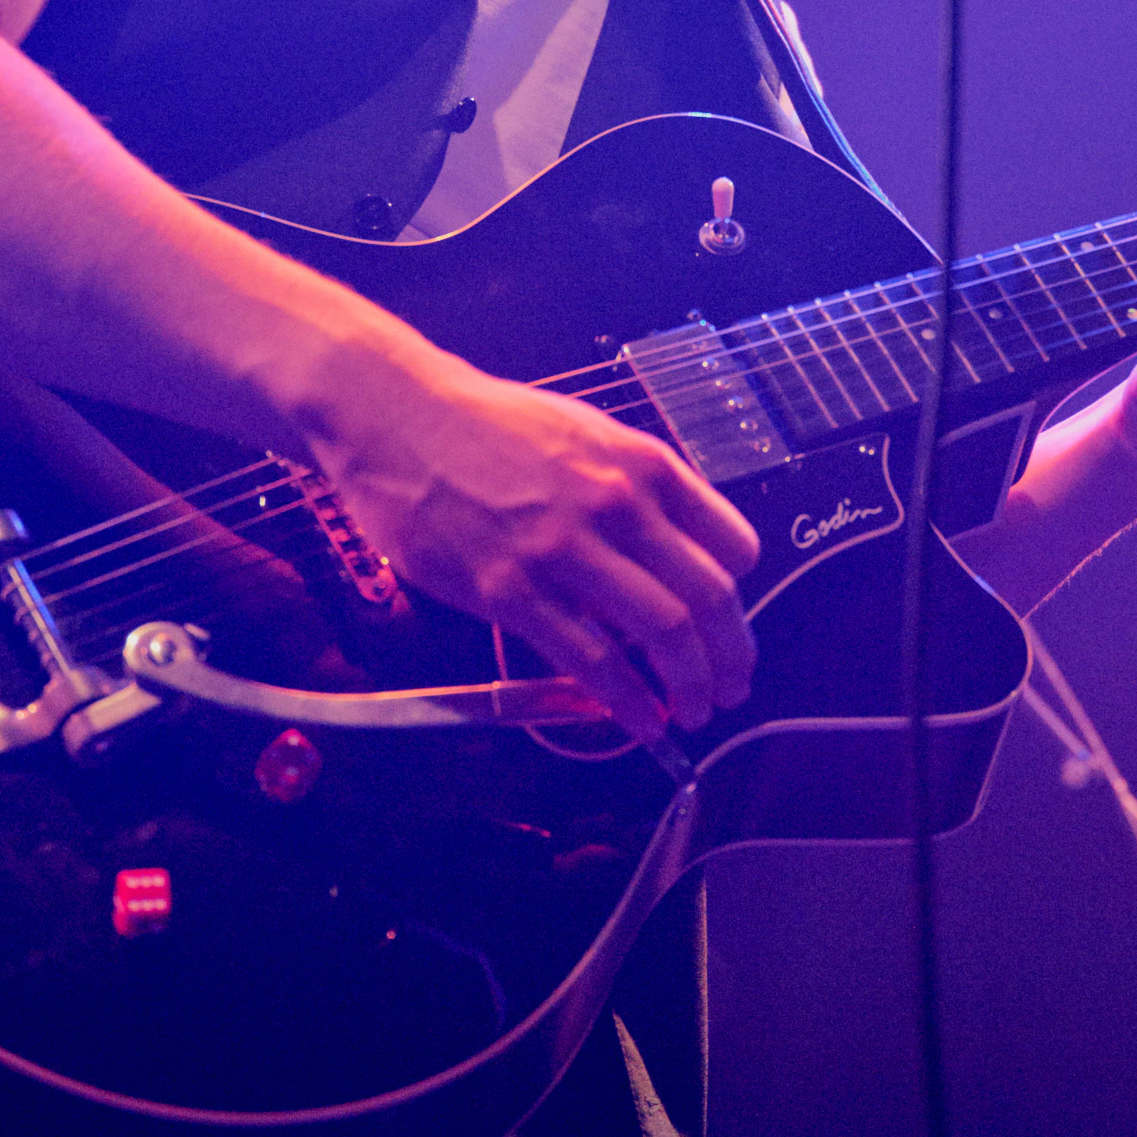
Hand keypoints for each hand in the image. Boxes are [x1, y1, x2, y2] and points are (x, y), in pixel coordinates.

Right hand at [306, 338, 758, 744]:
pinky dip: (626, 702)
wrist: (398, 415)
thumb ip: (634, 491)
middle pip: (710, 598)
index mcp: (643, 464)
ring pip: (663, 632)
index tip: (728, 627)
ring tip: (691, 711)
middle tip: (730, 688)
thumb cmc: (489, 424)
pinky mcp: (510, 590)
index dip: (739, 601)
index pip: (733, 545)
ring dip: (689, 686)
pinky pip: (590, 660)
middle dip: (730, 658)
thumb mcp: (585, 435)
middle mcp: (616, 503)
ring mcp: (563, 548)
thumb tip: (670, 555)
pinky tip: (638, 721)